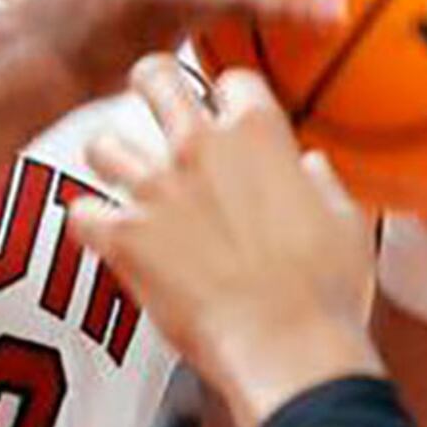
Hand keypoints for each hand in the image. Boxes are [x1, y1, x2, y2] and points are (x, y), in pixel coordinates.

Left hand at [67, 62, 381, 426]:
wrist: (288, 348)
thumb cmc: (325, 292)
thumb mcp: (346, 222)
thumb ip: (321, 182)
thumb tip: (309, 166)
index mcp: (258, 134)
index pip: (233, 79)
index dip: (231, 96)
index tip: (229, 114)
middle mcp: (200, 148)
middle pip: (155, 78)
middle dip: (151, 84)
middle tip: (151, 99)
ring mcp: (156, 190)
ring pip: (103, 144)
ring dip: (111, 158)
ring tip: (118, 172)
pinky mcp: (125, 237)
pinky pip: (80, 213)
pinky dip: (87, 224)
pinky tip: (100, 233)